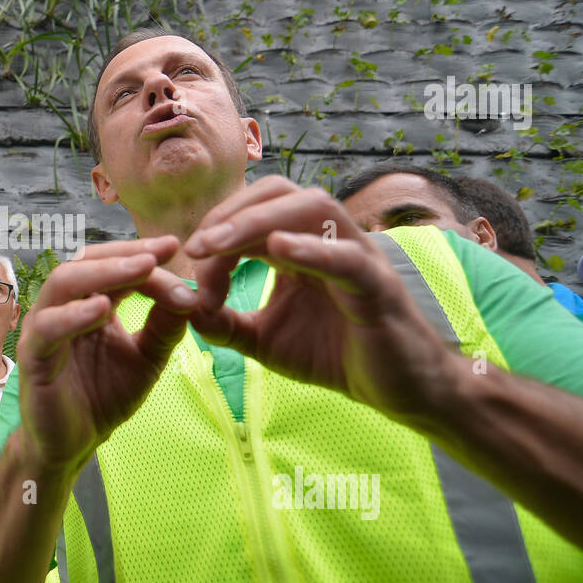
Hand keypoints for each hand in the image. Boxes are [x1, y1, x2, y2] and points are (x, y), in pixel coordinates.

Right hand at [16, 236, 198, 472]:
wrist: (75, 443)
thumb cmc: (104, 396)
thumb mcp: (147, 357)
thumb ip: (165, 326)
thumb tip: (191, 293)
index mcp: (89, 302)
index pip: (111, 264)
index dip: (141, 253)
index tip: (175, 246)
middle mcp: (63, 307)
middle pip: (85, 261)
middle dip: (124, 253)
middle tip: (159, 252)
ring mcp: (44, 328)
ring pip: (63, 283)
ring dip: (104, 272)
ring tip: (141, 269)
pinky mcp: (33, 356)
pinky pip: (49, 327)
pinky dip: (75, 314)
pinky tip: (104, 308)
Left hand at [183, 176, 460, 420]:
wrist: (397, 390)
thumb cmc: (335, 355)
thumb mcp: (265, 340)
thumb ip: (224, 324)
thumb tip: (185, 307)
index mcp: (301, 244)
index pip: (252, 212)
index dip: (215, 233)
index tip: (189, 270)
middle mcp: (329, 238)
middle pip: (279, 192)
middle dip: (230, 213)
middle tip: (194, 247)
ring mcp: (357, 255)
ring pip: (313, 207)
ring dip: (258, 221)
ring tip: (218, 243)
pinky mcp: (378, 286)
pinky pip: (347, 257)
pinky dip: (313, 248)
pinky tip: (278, 249)